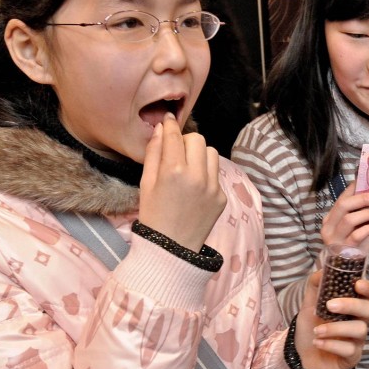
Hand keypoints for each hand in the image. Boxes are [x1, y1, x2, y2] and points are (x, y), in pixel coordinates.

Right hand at [138, 115, 225, 250]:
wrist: (172, 248)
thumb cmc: (153, 215)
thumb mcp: (146, 183)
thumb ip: (153, 154)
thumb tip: (160, 129)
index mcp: (174, 171)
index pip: (175, 136)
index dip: (170, 125)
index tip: (168, 120)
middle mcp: (197, 176)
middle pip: (198, 139)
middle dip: (186, 140)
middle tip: (176, 151)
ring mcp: (213, 187)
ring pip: (211, 153)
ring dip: (199, 154)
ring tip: (187, 167)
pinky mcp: (221, 196)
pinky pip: (216, 173)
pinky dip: (205, 173)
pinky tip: (194, 187)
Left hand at [293, 272, 368, 368]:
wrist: (301, 356)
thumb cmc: (311, 327)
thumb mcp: (309, 305)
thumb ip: (315, 287)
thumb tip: (322, 270)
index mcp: (353, 306)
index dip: (368, 287)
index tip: (357, 284)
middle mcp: (359, 321)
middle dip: (350, 305)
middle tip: (329, 306)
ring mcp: (358, 340)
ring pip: (360, 330)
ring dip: (336, 328)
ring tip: (316, 330)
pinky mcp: (352, 357)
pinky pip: (349, 349)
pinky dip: (331, 344)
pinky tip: (318, 342)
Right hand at [320, 183, 368, 254]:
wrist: (347, 267)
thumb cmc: (353, 242)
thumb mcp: (354, 225)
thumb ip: (359, 211)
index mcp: (330, 217)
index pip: (342, 198)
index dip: (356, 189)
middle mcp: (329, 226)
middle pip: (344, 205)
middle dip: (363, 198)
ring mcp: (335, 238)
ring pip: (349, 219)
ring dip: (367, 213)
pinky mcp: (344, 249)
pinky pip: (357, 235)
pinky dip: (368, 229)